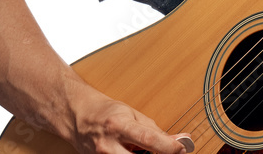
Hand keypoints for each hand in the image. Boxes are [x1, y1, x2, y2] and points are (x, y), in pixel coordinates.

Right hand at [67, 86, 190, 153]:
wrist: (78, 118)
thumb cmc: (107, 113)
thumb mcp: (133, 115)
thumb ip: (156, 131)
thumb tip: (180, 140)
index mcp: (119, 125)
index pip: (148, 139)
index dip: (169, 146)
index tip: (183, 148)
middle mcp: (108, 145)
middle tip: (170, 153)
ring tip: (148, 150)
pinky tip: (135, 153)